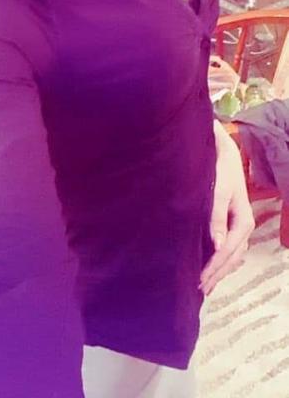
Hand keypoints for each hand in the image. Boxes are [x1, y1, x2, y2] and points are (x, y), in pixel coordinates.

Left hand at [199, 126, 254, 295]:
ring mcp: (239, 226)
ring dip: (220, 270)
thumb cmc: (220, 170)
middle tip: (199, 290)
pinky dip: (221, 261)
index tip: (200, 280)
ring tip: (204, 286)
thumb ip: (216, 218)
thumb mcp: (218, 192)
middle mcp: (244, 227)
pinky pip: (230, 249)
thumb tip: (217, 246)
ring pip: (232, 256)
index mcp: (244, 221)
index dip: (214, 267)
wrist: (223, 153)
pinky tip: (211, 268)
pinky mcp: (232, 223)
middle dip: (217, 274)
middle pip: (232, 258)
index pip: (228, 251)